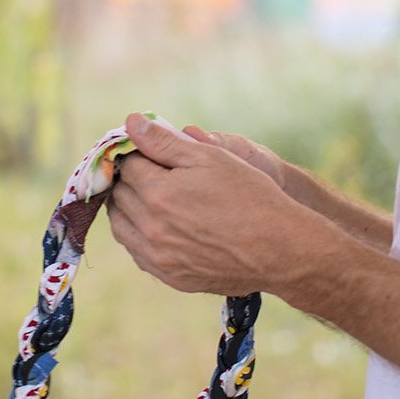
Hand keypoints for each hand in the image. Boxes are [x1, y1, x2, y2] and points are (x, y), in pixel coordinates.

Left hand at [109, 113, 319, 295]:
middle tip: (154, 171)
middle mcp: (150, 228)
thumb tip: (131, 122)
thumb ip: (164, 141)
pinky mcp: (169, 276)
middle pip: (119, 194)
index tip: (152, 152)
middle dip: (131, 179)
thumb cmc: (250, 195)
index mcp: (157, 193)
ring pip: (121, 225)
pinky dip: (140, 235)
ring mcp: (158, 257)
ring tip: (155, 197)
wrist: (279, 249)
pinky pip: (138, 252)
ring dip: (130, 207)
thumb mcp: (210, 157)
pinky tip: (161, 225)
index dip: (138, 154)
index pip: (126, 165)